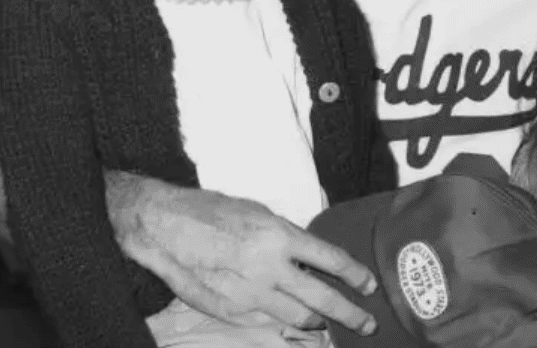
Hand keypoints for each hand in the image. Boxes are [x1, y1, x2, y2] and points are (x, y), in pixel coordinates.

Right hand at [109, 175, 378, 335]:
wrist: (166, 228)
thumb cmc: (213, 212)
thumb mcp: (260, 213)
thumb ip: (288, 238)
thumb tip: (312, 259)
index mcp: (280, 236)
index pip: (331, 261)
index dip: (356, 276)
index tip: (370, 286)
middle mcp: (269, 269)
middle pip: (322, 301)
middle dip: (350, 315)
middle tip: (367, 324)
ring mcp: (250, 295)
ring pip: (296, 319)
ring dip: (317, 323)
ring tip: (329, 324)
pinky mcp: (231, 312)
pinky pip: (267, 321)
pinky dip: (281, 320)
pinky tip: (287, 316)